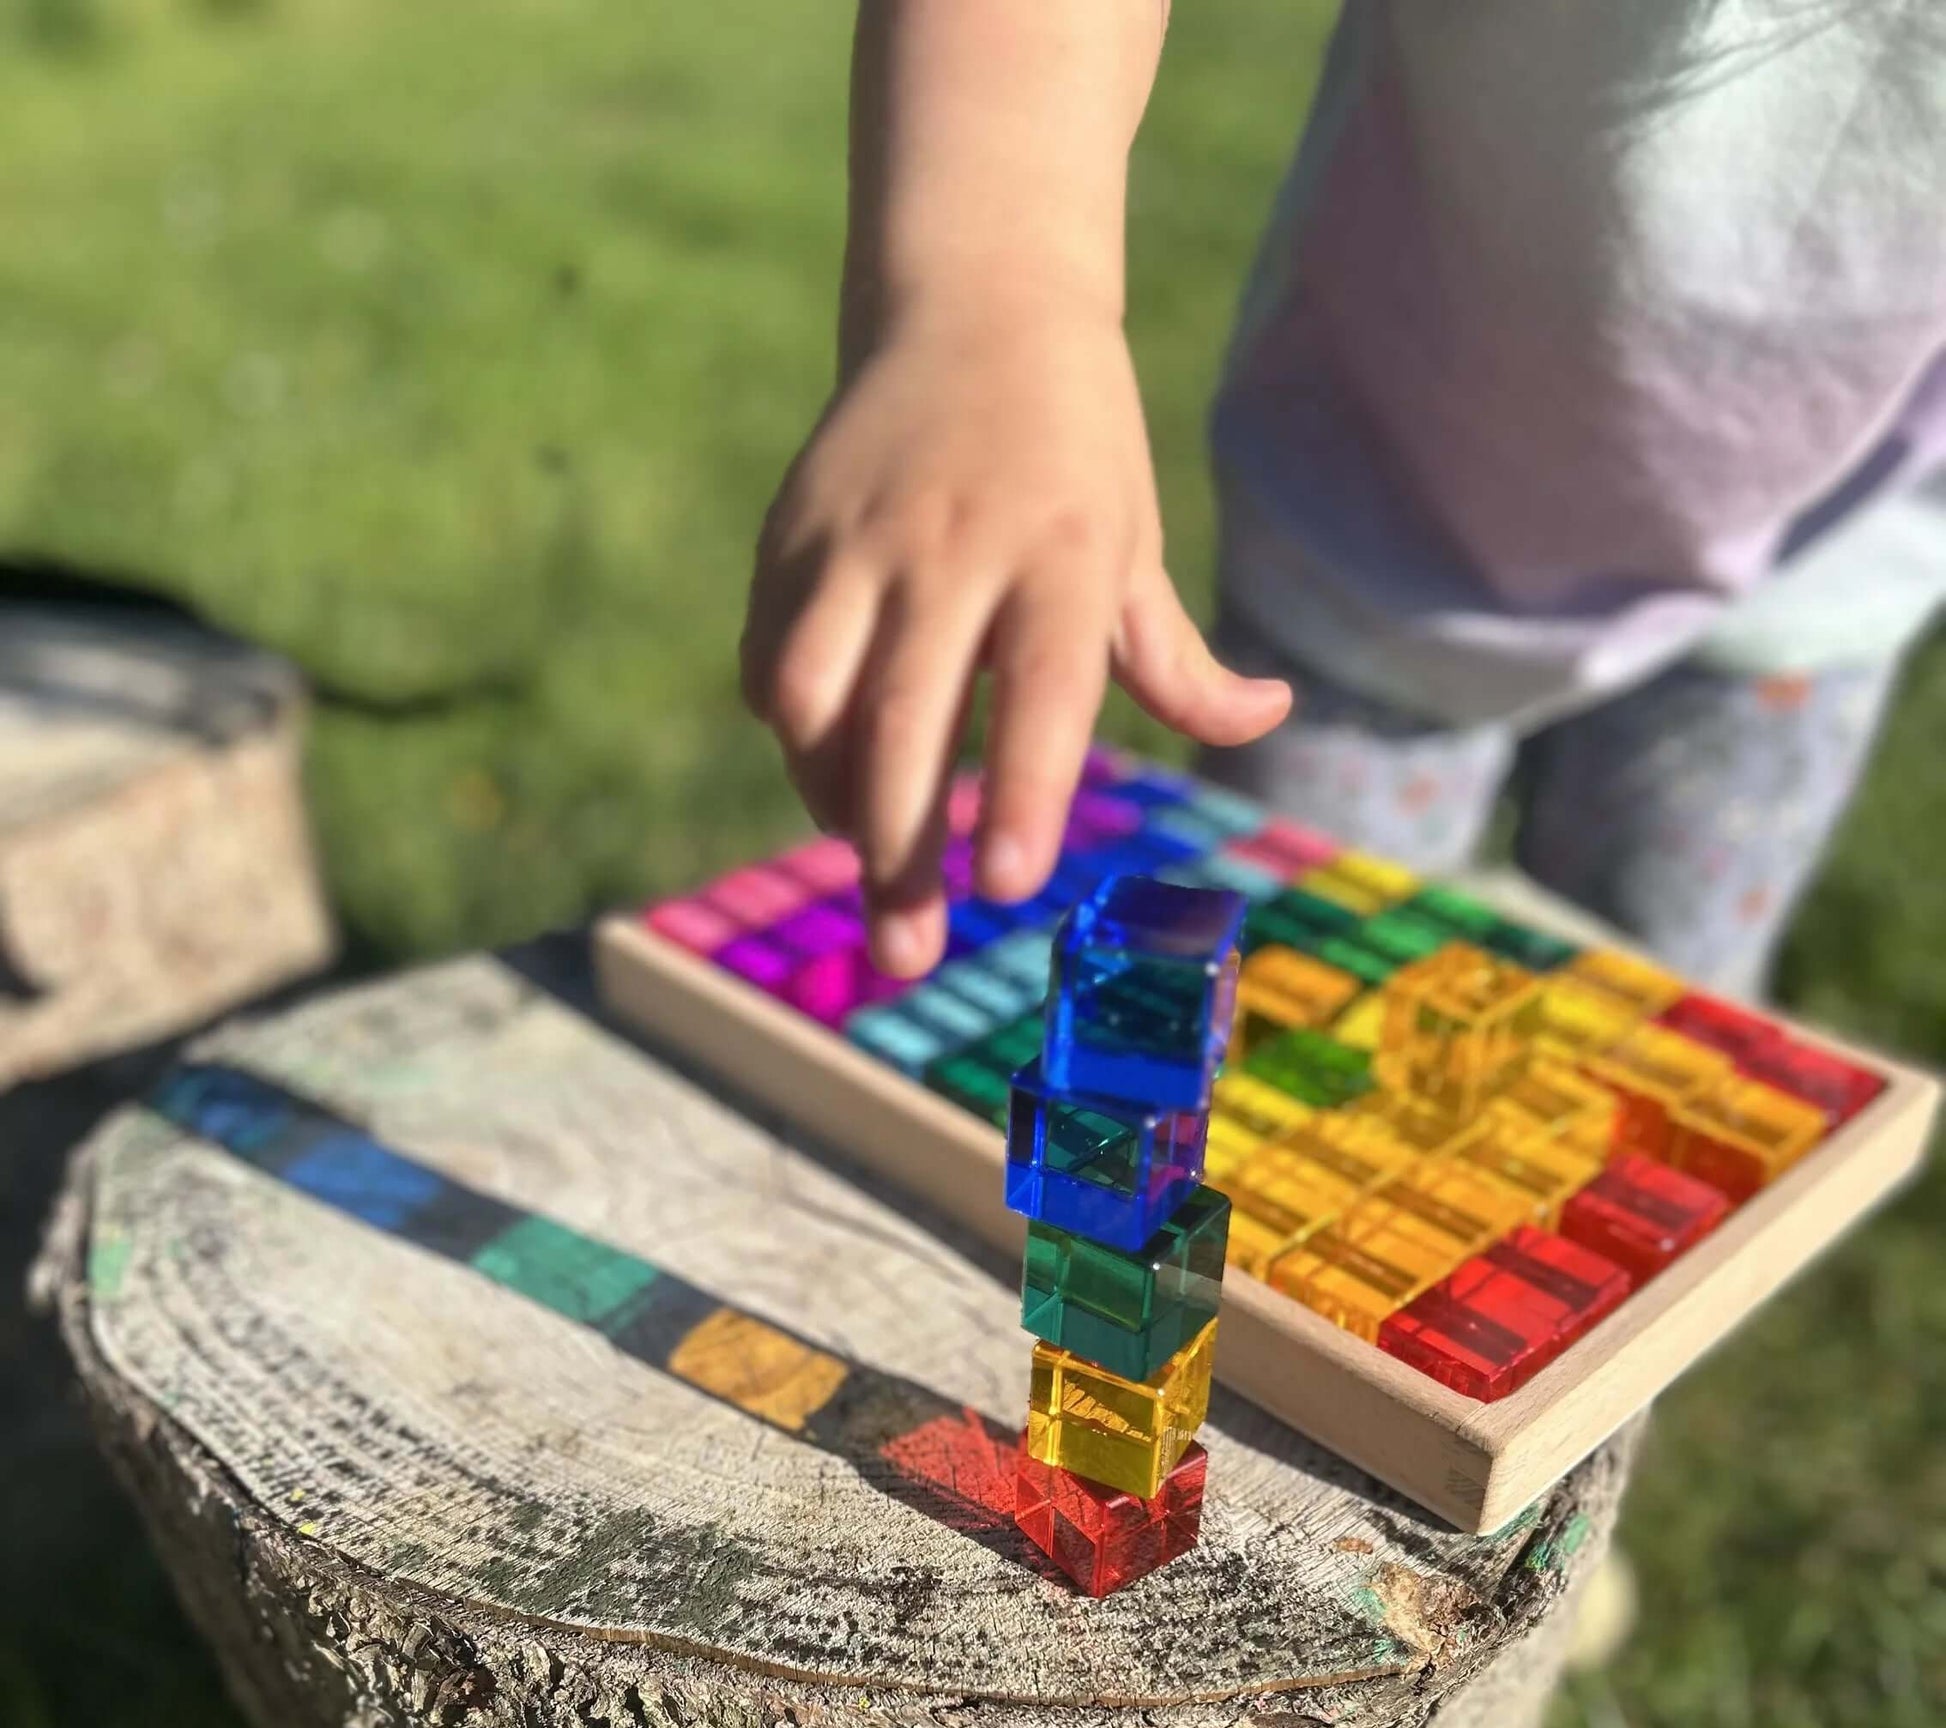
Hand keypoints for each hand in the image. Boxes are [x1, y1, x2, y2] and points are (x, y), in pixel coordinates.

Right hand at [741, 297, 1289, 975]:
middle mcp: (953, 545)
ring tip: (868, 847)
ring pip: (815, 704)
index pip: (1041, 689)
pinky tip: (831, 769)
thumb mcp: (1135, 545)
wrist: (970, 304)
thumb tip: (1268, 715)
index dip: (1025, 792)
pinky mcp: (790, 540)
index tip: (1008, 886)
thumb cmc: (1074, 454)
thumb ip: (1184, 661)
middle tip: (909, 955)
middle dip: (900, 853)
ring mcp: (859, 540)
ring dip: (834, 800)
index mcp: (1060, 552)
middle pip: (905, 722)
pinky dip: (796, 741)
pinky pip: (773, 670)